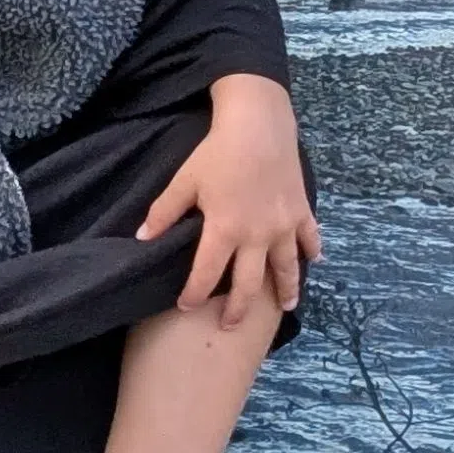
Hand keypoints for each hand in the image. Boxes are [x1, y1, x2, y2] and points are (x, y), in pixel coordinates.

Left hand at [140, 72, 319, 320]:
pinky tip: (312, 260)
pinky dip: (312, 250)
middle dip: (239, 308)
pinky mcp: (301, 211)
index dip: (194, 293)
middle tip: (232, 326)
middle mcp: (257, 236)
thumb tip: (141, 237)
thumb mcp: (184, 181)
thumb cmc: (217, 152)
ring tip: (285, 307)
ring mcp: (283, 226)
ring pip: (286, 268)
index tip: (186, 307)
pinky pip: (309, 238)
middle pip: (249, 283)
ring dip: (286, 289)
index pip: (206, 273)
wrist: (259, 126)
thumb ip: (164, 212)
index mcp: (225, 230)